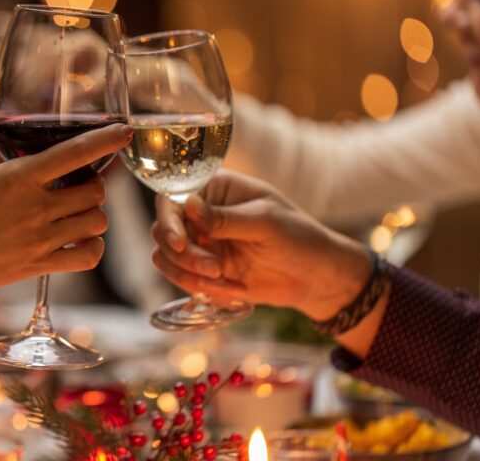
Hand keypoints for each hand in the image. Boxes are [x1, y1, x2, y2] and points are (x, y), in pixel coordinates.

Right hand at [0, 93, 132, 305]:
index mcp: (19, 177)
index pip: (74, 153)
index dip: (105, 139)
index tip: (125, 131)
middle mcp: (36, 207)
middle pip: (94, 190)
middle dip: (94, 185)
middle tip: (78, 185)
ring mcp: (41, 238)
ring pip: (96, 222)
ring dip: (93, 215)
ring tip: (77, 211)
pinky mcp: (41, 265)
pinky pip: (89, 256)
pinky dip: (92, 247)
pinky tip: (79, 240)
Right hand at [151, 170, 370, 320]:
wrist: (316, 278)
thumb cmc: (299, 237)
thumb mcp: (266, 223)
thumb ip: (226, 218)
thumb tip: (189, 205)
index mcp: (215, 188)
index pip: (172, 198)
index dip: (168, 220)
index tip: (179, 243)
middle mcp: (200, 213)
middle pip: (163, 230)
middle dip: (183, 254)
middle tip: (213, 269)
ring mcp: (200, 242)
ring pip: (166, 257)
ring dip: (187, 274)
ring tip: (221, 282)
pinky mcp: (203, 269)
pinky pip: (182, 279)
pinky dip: (199, 288)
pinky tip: (230, 291)